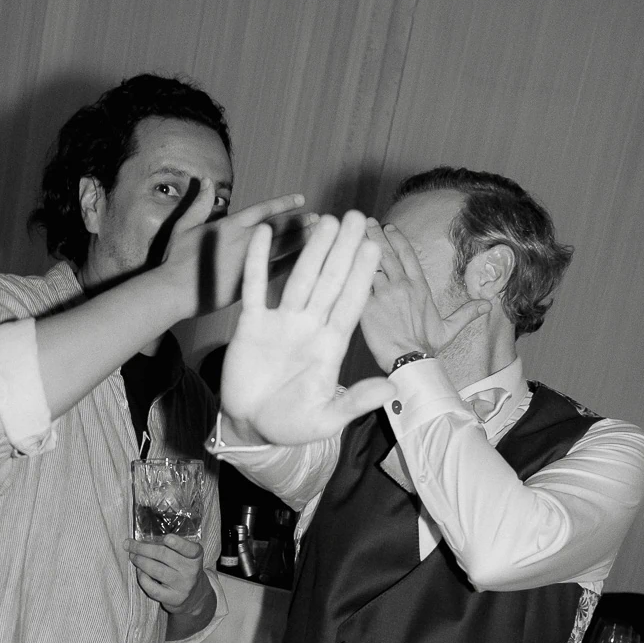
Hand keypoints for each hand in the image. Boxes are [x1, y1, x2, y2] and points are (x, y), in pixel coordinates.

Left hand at [127, 534, 206, 612]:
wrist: (193, 595)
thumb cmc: (183, 569)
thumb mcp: (185, 556)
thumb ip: (171, 547)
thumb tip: (141, 540)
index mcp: (196, 557)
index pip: (190, 549)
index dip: (179, 543)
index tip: (166, 538)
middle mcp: (191, 571)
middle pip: (165, 556)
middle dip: (144, 548)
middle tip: (130, 544)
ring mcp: (183, 586)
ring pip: (157, 570)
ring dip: (140, 561)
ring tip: (133, 556)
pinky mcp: (174, 599)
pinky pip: (153, 588)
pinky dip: (142, 577)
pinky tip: (139, 571)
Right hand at [160, 179, 310, 316]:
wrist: (173, 291)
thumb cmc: (175, 260)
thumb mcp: (184, 226)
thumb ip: (200, 203)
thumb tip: (208, 181)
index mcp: (231, 224)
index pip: (265, 209)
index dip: (284, 204)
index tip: (301, 200)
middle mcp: (244, 240)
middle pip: (280, 228)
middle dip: (301, 223)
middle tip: (320, 219)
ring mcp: (249, 262)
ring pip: (284, 248)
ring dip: (304, 241)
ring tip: (321, 237)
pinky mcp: (250, 283)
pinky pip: (278, 272)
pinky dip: (294, 265)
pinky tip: (310, 262)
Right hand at [220, 211, 396, 444]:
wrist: (251, 426)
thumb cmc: (291, 424)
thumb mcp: (326, 419)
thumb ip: (355, 402)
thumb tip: (392, 388)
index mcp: (330, 346)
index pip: (350, 305)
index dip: (361, 277)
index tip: (373, 247)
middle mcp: (309, 327)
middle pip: (329, 282)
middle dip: (342, 250)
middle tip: (355, 216)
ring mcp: (281, 323)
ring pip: (300, 279)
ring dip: (312, 250)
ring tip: (325, 220)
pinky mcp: (251, 325)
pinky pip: (255, 289)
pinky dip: (257, 262)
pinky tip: (263, 235)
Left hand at [359, 219, 488, 371]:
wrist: (409, 361)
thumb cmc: (427, 348)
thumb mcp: (449, 329)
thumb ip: (466, 313)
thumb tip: (488, 306)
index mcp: (419, 287)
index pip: (408, 255)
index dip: (398, 239)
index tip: (389, 227)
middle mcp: (401, 285)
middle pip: (386, 254)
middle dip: (374, 235)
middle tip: (364, 222)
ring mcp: (383, 294)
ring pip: (368, 264)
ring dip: (358, 248)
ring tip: (349, 235)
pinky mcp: (367, 306)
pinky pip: (354, 283)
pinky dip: (346, 270)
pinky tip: (338, 259)